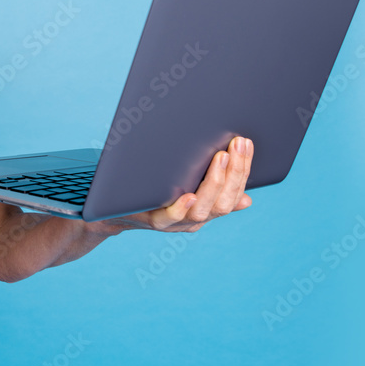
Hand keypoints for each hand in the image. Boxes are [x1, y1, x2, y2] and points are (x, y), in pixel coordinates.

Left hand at [93, 136, 253, 235]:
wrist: (117, 210)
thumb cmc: (154, 192)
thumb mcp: (187, 187)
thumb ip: (212, 188)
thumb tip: (247, 199)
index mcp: (208, 209)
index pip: (234, 192)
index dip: (243, 169)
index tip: (245, 143)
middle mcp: (195, 219)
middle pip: (223, 201)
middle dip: (235, 172)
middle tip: (237, 144)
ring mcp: (175, 222)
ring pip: (202, 210)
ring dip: (214, 183)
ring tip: (220, 158)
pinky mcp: (153, 221)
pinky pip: (169, 217)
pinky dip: (181, 208)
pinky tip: (189, 195)